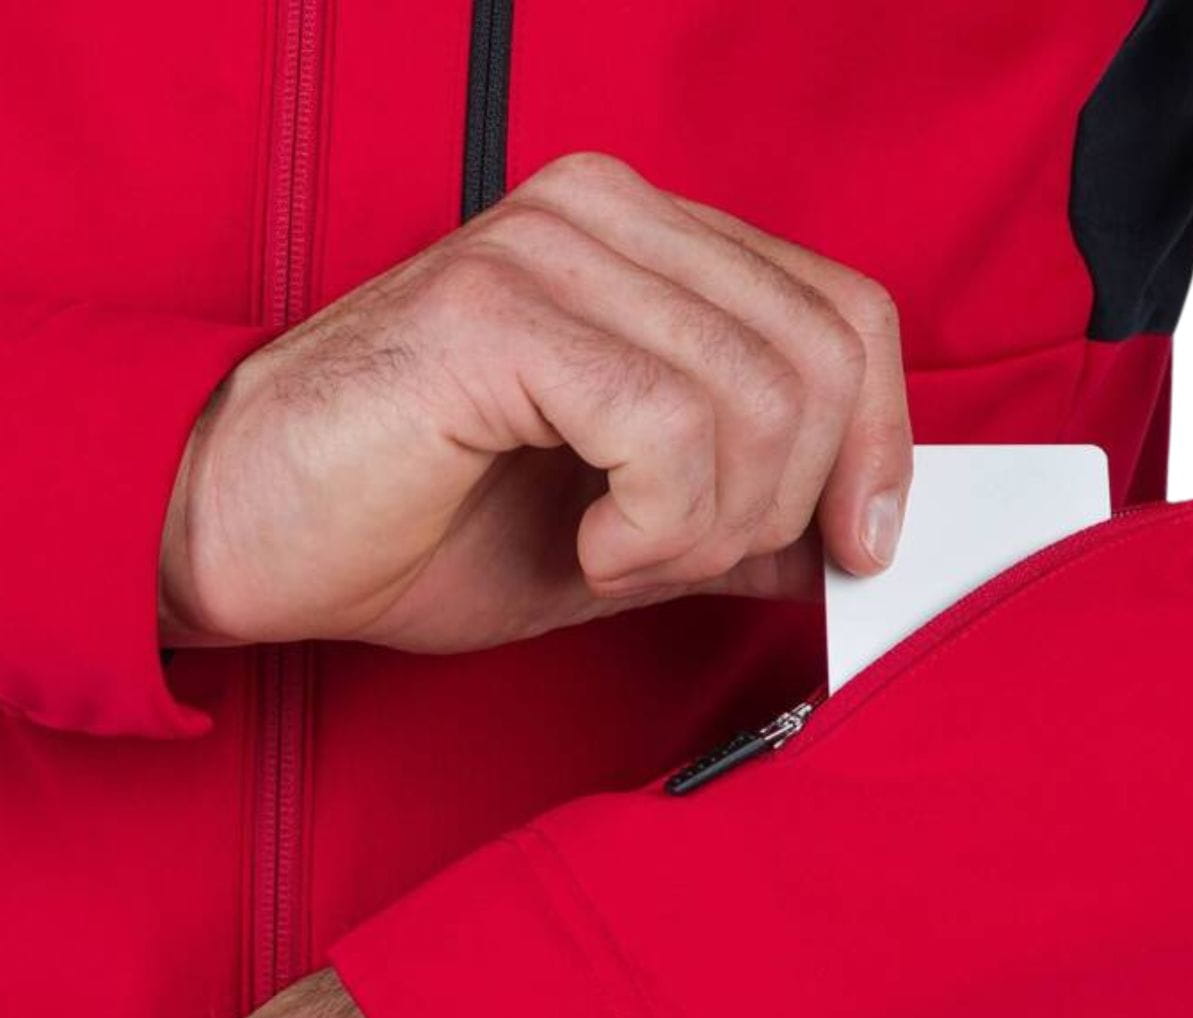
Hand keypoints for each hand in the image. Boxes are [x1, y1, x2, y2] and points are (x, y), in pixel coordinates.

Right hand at [160, 150, 911, 650]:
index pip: (842, 313)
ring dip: (707, 529)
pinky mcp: (498, 312)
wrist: (245, 537)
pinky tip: (583, 545)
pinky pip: (668, 430)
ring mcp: (550, 250)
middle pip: (824, 356)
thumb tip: (845, 537)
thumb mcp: (621, 540)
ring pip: (759, 400)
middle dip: (781, 506)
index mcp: (644, 246)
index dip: (881, 440)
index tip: (861, 545)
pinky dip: (650, 529)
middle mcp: (606, 217)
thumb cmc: (415, 527)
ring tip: (614, 553)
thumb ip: (735, 519)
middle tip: (676, 560)